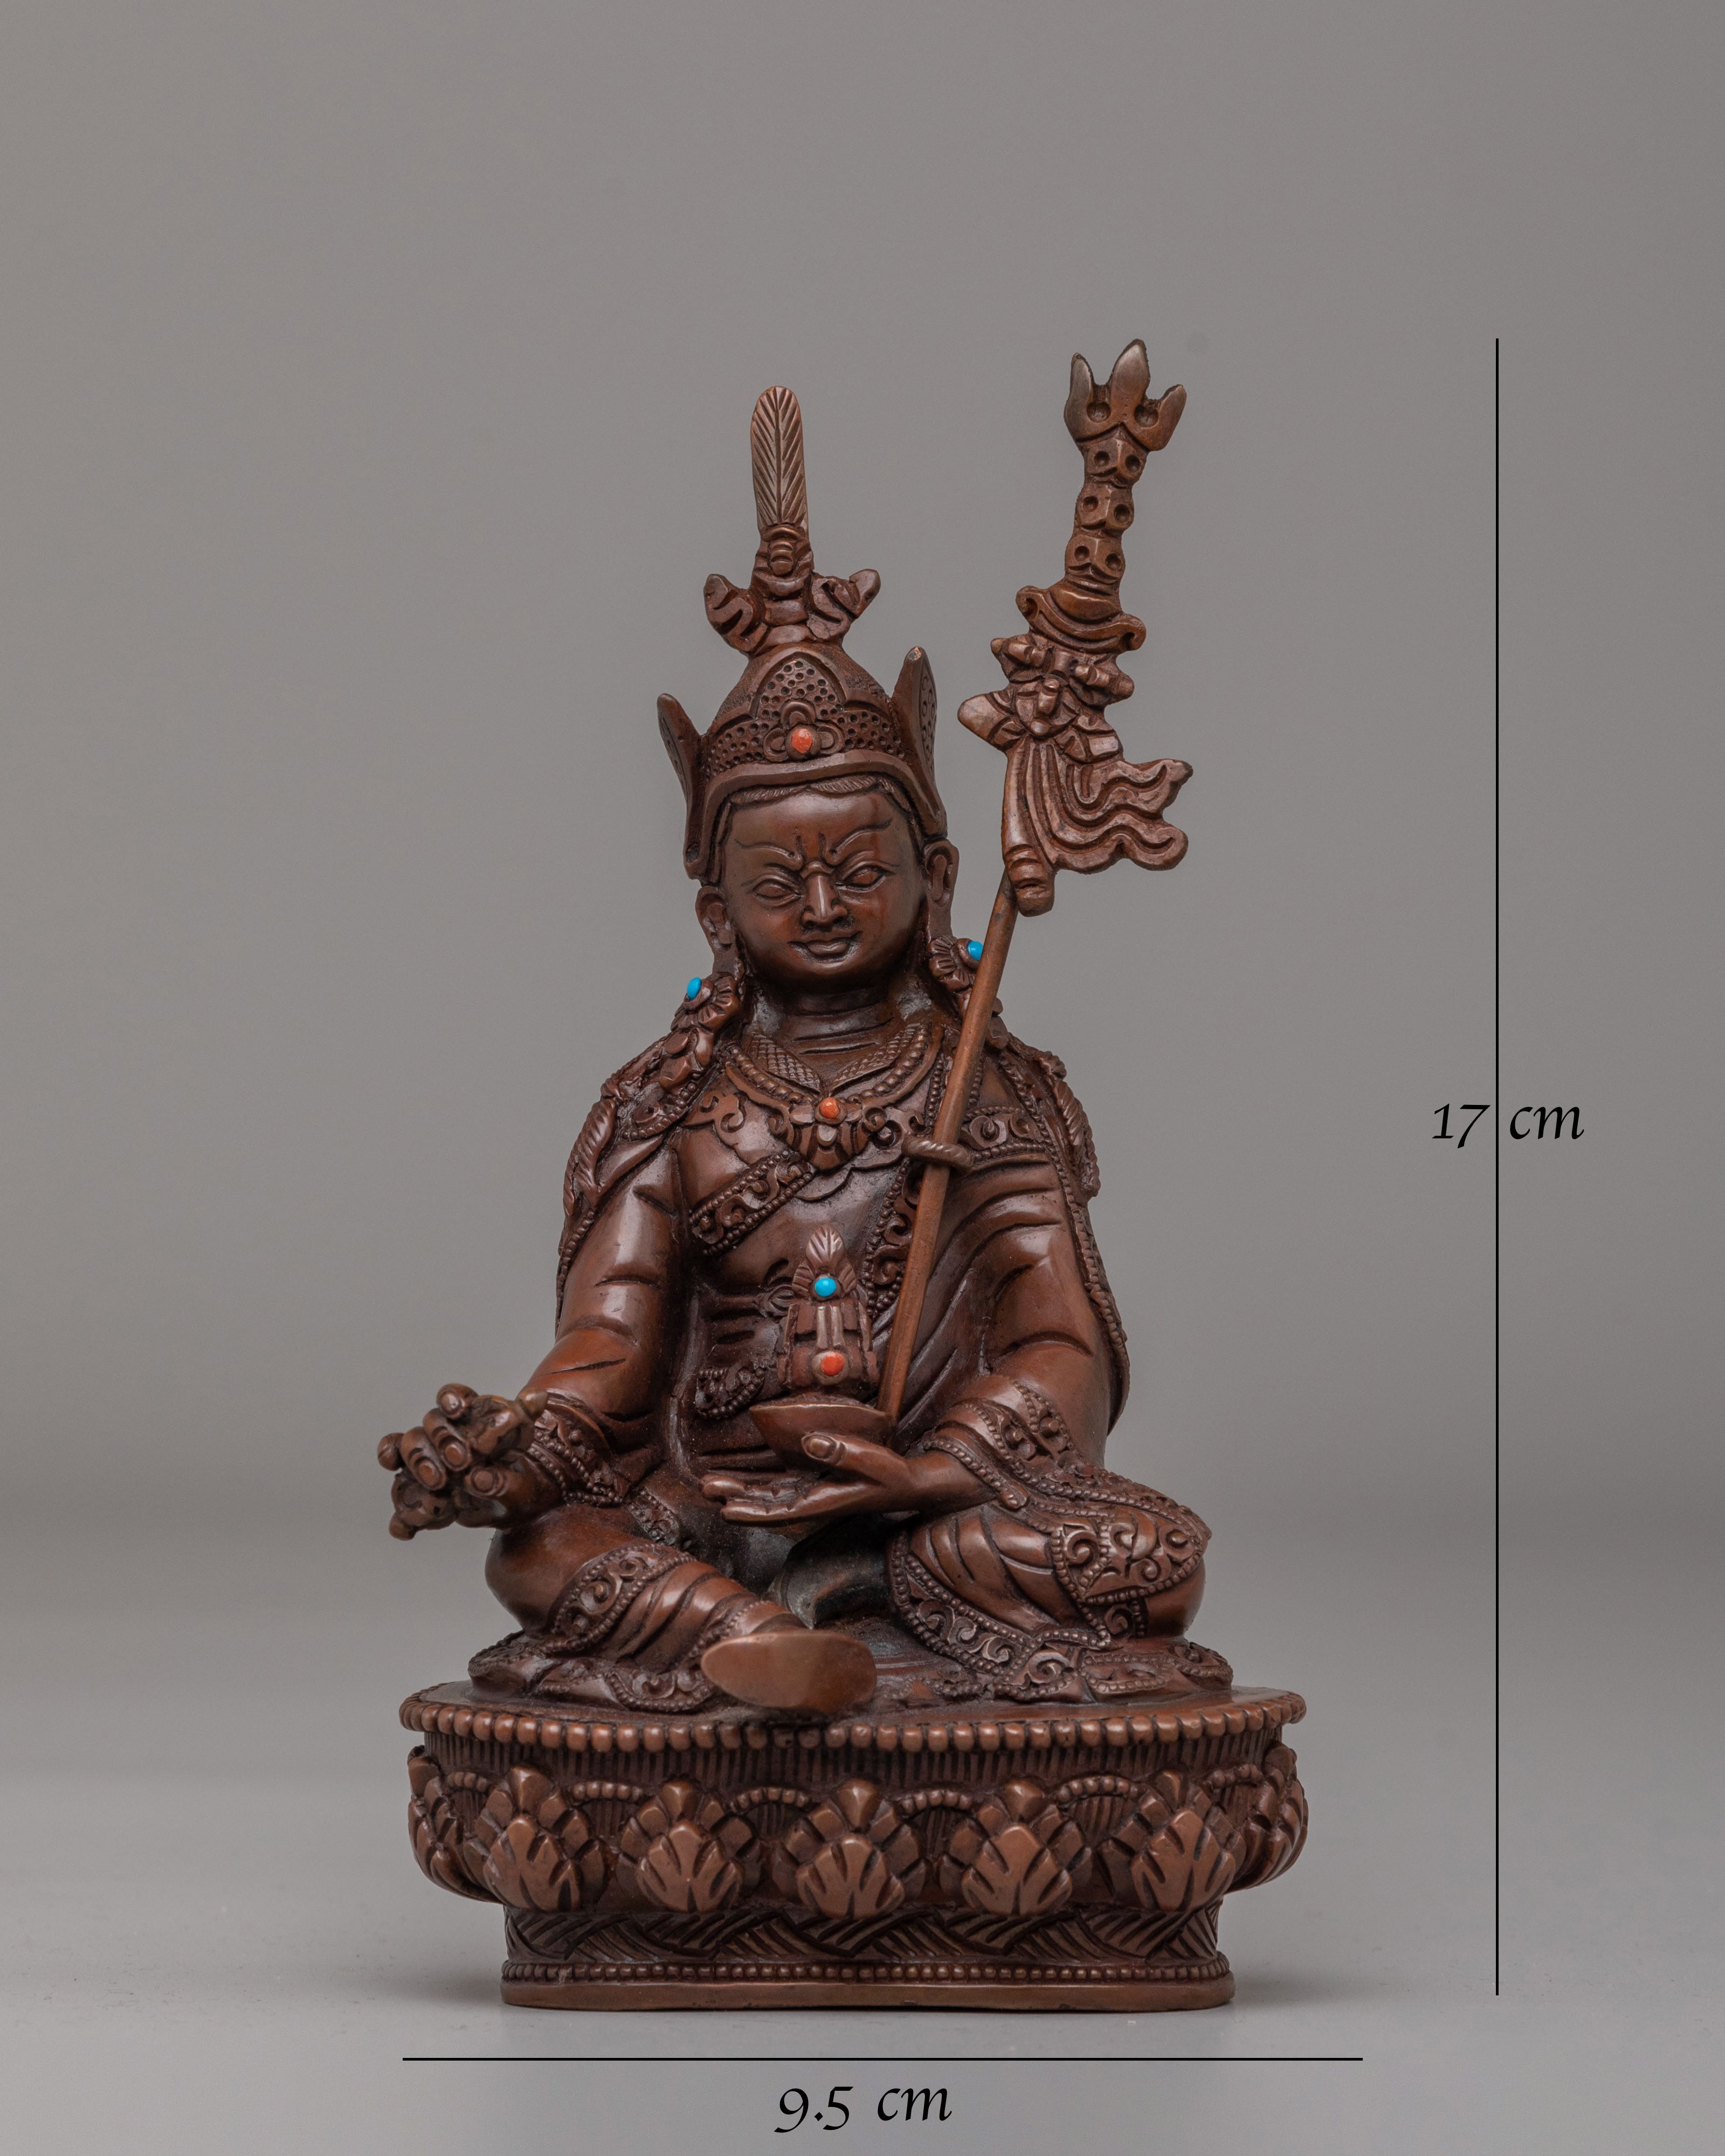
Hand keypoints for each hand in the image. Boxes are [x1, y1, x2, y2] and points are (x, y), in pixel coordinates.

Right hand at [378, 1385, 540, 1537]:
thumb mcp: (524, 1438)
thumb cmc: (513, 1462)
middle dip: (441, 1441)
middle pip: (429, 1425)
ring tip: (440, 1486)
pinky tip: (406, 1528)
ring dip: (420, 1466)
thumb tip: (537, 1396)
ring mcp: (426, 1460)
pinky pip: (403, 1498)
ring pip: (407, 1451)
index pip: (452, 1396)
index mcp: (467, 1415)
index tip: (457, 1410)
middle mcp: (442, 1434)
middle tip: (461, 1462)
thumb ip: (527, 1416)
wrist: (509, 1499)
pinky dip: (402, 1513)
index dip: (450, 1399)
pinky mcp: (419, 1488)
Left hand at [701, 1430, 940, 1526]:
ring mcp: (812, 1493)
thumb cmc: (892, 1475)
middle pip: (766, 1505)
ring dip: (742, 1491)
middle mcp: (813, 1502)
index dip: (752, 1512)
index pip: (781, 1511)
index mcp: (824, 1503)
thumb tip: (808, 1441)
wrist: (908, 1485)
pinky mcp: (815, 1483)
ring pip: (769, 1495)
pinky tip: (741, 1480)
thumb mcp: (873, 1461)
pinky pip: (780, 1485)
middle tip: (706, 1488)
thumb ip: (842, 1452)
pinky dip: (759, 1484)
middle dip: (736, 1498)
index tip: (725, 1510)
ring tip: (712, 1484)